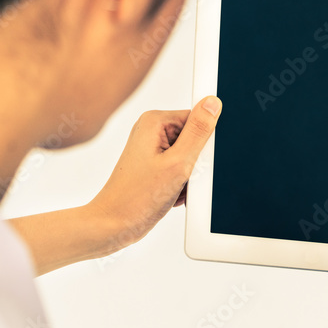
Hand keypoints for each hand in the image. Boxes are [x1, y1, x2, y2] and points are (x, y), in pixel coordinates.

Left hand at [10, 97, 220, 275]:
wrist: (115, 224)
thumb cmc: (138, 197)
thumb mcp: (178, 162)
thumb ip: (198, 131)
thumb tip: (212, 102)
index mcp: (154, 121)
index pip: (198, 120)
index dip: (203, 144)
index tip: (192, 162)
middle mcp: (150, 131)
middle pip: (193, 139)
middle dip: (194, 163)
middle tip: (180, 179)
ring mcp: (150, 149)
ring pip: (188, 158)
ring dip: (188, 176)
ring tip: (173, 189)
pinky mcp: (152, 166)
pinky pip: (179, 169)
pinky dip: (180, 184)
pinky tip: (170, 194)